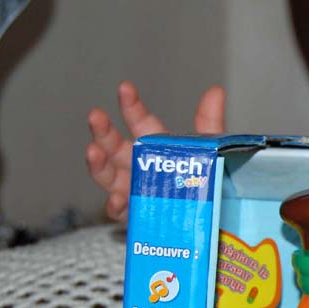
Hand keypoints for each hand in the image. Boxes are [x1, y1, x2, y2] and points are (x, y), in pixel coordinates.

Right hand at [85, 80, 225, 221]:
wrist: (212, 219)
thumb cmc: (204, 182)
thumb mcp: (210, 151)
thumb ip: (209, 123)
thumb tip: (215, 91)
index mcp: (156, 147)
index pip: (140, 122)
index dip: (131, 106)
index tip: (125, 88)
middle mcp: (139, 167)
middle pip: (115, 148)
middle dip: (103, 132)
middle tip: (95, 116)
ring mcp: (135, 192)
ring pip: (110, 178)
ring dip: (99, 165)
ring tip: (93, 152)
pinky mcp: (138, 217)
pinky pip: (123, 213)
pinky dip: (117, 206)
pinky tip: (117, 200)